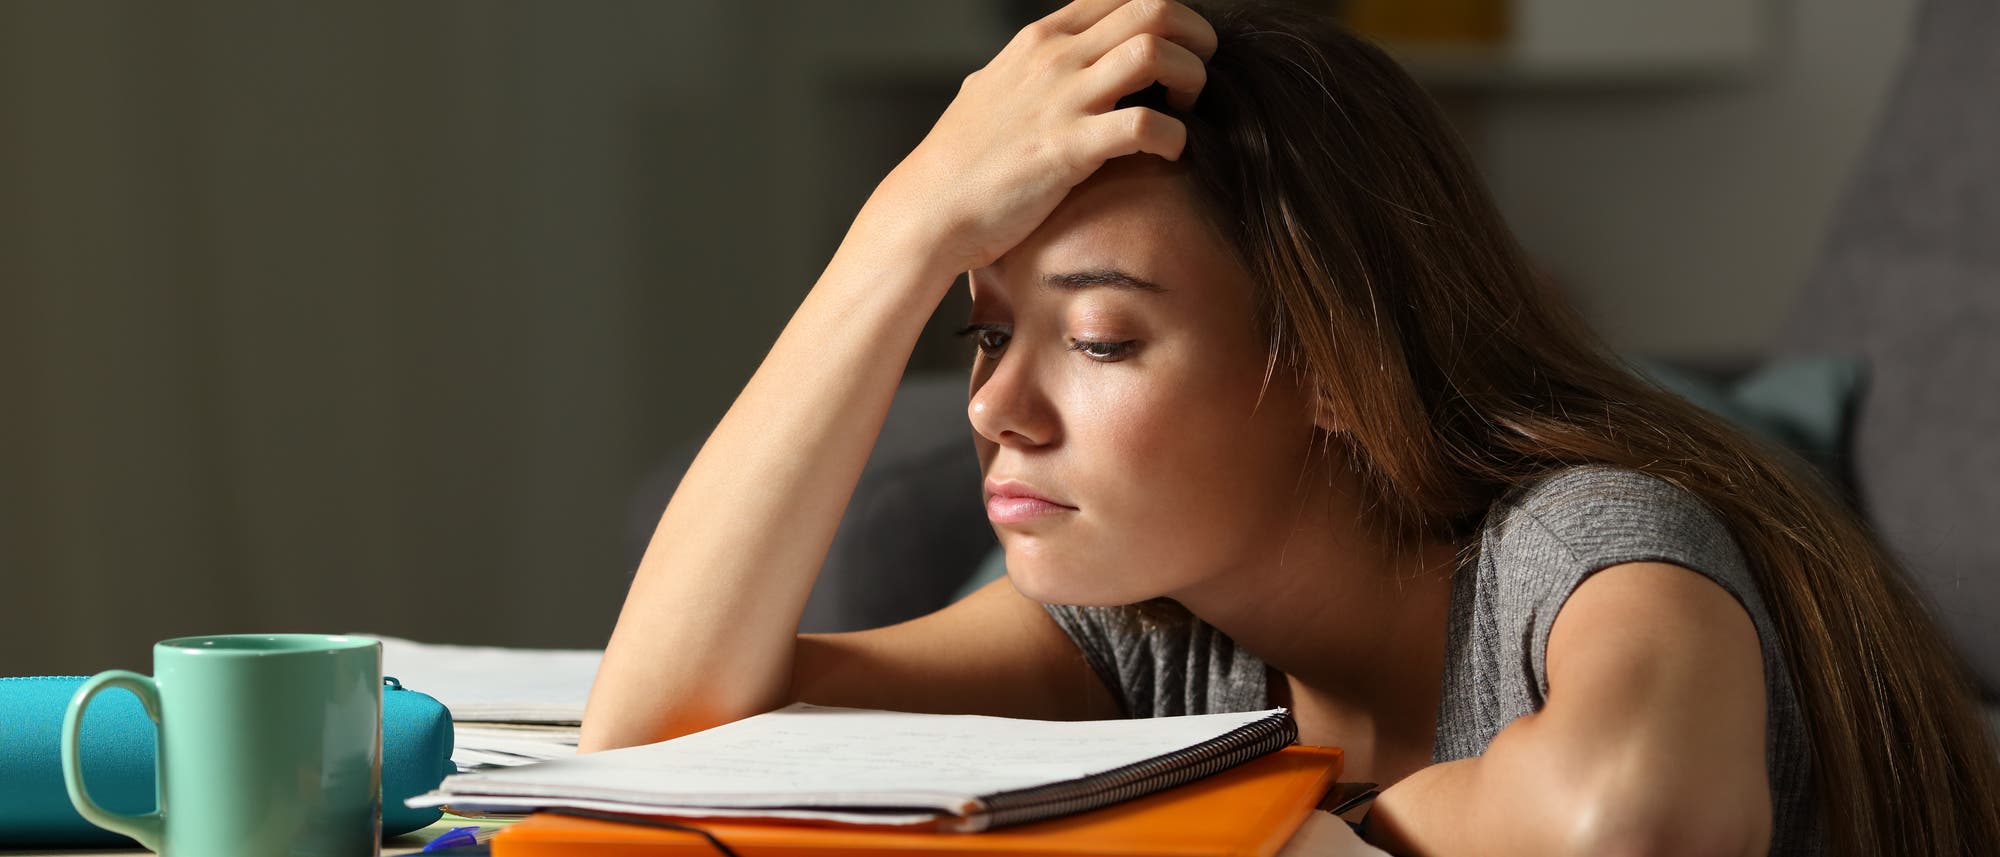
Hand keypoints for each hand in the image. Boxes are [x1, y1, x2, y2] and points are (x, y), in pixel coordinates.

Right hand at [859, 0, 1216, 274]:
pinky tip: (1171, 153)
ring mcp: (1062, 101)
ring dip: (1190, 78)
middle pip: (1152, 10)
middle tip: (1197, 75)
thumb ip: (1031, 69)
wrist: (930, 209)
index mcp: (1041, 40)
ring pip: (1155, 52)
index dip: (1164, 15)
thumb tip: (1052, 63)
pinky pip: (1146, 125)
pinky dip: (1175, 137)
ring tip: (1185, 109)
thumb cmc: (960, 159)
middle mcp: (1055, 59)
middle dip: (1194, 38)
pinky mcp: (1070, 150)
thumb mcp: (994, 88)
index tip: (1176, 49)